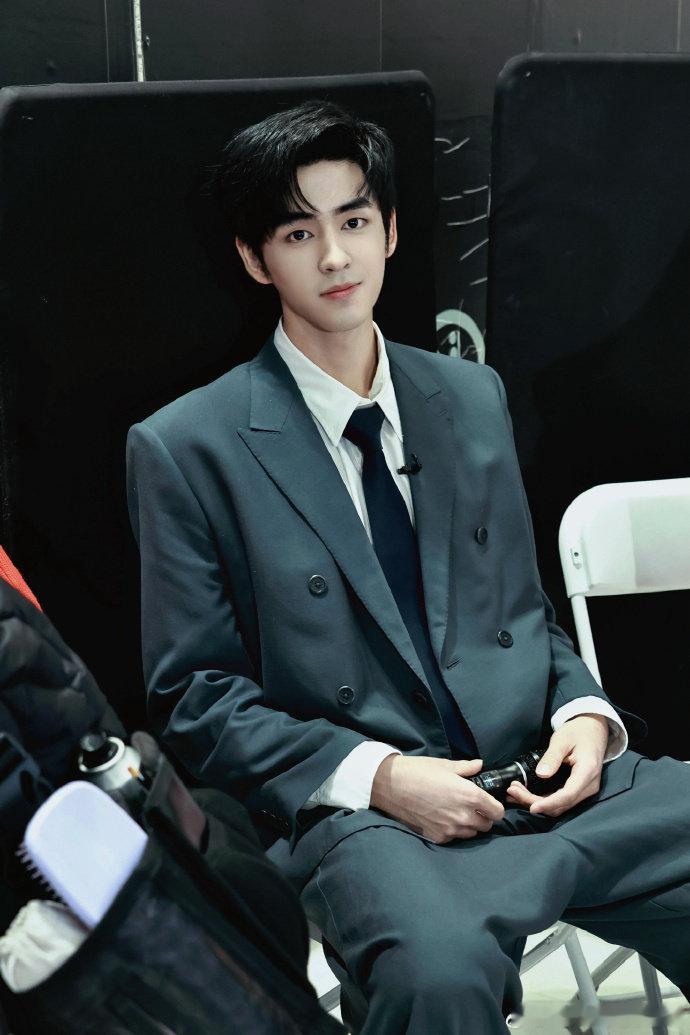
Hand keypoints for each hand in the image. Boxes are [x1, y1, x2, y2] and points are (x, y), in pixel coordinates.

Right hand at [370, 755, 504, 843]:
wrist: (390, 785)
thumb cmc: (417, 771)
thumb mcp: (444, 765)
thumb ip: (466, 768)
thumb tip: (479, 765)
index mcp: (470, 796)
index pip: (498, 812)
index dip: (494, 806)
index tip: (487, 802)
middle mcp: (464, 816)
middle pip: (486, 825)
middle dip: (482, 816)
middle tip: (470, 806)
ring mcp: (450, 829)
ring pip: (471, 833)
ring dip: (468, 825)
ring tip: (454, 812)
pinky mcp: (437, 837)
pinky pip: (454, 837)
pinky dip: (452, 830)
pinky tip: (441, 818)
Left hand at [506, 714, 608, 816]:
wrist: (592, 730)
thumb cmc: (578, 732)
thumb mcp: (562, 739)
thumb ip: (552, 757)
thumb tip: (541, 774)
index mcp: (587, 771)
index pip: (568, 795)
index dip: (549, 803)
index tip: (532, 807)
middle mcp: (589, 786)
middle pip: (562, 804)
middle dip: (535, 802)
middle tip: (512, 791)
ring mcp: (585, 790)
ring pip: (560, 806)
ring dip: (537, 802)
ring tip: (514, 792)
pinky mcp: (578, 790)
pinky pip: (560, 801)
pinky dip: (543, 800)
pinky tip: (525, 794)